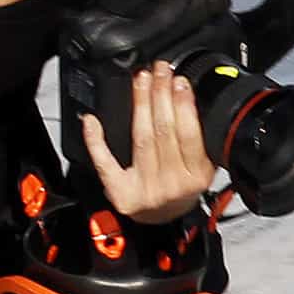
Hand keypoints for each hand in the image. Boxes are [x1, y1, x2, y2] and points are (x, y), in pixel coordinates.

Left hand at [77, 65, 214, 225]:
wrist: (163, 222)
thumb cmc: (181, 188)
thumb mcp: (202, 167)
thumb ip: (199, 140)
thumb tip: (188, 97)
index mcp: (198, 176)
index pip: (189, 134)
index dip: (183, 104)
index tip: (178, 81)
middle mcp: (173, 185)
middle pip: (164, 131)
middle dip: (160, 95)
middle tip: (159, 70)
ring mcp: (146, 190)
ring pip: (141, 139)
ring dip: (140, 104)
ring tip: (142, 81)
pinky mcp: (121, 194)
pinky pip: (106, 163)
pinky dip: (96, 140)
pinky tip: (92, 121)